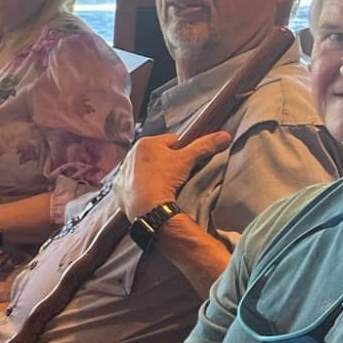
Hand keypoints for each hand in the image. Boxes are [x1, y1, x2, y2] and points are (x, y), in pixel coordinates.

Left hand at [113, 131, 230, 219]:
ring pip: (144, 169)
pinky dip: (139, 187)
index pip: (170, 142)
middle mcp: (130, 154)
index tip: (184, 163)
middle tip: (174, 176)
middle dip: (165, 162)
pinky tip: (148, 193)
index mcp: (145, 143)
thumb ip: (204, 146)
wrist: (147, 207)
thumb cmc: (164, 179)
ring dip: (152, 174)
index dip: (181, 152)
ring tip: (162, 185)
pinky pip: (131, 184)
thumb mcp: (186, 160)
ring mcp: (122, 172)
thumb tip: (224, 135)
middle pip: (156, 155)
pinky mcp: (118, 188)